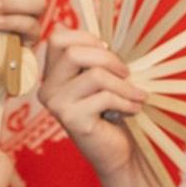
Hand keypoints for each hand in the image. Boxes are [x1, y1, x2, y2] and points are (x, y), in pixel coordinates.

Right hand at [39, 31, 157, 186]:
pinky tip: (134, 108)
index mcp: (52, 75)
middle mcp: (48, 89)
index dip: (86, 37)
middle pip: (73, 52)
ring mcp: (57, 105)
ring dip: (123, 84)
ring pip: (94, 75)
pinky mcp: (72, 120)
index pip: (57, 39)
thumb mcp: (101, 79)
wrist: (116, 154)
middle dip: (108, 58)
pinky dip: (125, 101)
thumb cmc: (111, 114)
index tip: (108, 50)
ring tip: (137, 94)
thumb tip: (93, 32)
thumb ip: (93, 57)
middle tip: (127, 72)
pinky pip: (104, 97)